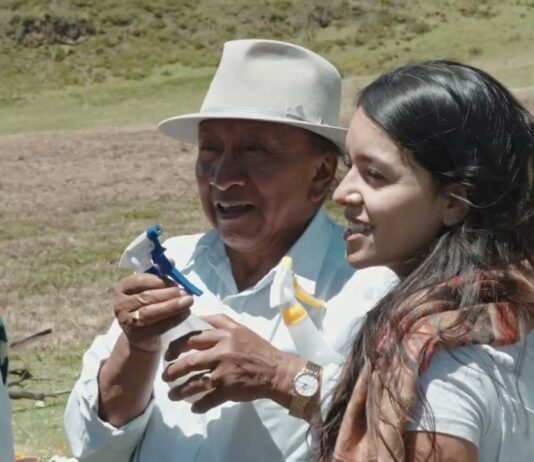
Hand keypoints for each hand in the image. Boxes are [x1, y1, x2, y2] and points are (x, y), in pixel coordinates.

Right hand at [113, 273, 193, 351]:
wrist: (141, 333)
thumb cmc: (148, 303)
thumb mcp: (152, 286)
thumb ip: (160, 273)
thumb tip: (171, 260)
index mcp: (123, 287)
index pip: (140, 280)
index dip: (160, 280)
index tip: (177, 281)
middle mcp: (120, 303)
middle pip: (146, 297)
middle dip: (169, 294)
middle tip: (187, 292)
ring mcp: (126, 320)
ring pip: (150, 312)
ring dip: (172, 306)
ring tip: (188, 301)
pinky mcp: (135, 335)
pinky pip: (157, 327)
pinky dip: (173, 320)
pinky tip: (185, 314)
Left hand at [162, 314, 305, 412]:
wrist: (277, 371)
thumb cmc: (258, 348)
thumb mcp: (241, 328)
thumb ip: (221, 320)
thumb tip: (200, 315)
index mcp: (224, 336)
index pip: (193, 338)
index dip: (176, 346)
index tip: (168, 354)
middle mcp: (222, 353)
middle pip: (189, 362)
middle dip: (173, 371)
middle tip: (165, 376)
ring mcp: (225, 373)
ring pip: (195, 383)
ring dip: (180, 391)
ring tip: (172, 395)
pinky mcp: (229, 390)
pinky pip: (209, 399)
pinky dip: (199, 405)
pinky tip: (193, 407)